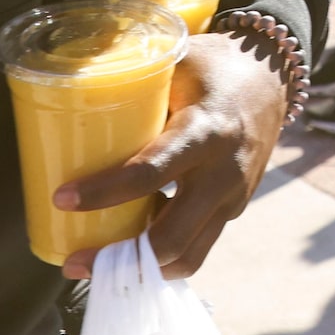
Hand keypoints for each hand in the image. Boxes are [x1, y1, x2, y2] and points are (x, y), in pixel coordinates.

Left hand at [56, 32, 290, 280]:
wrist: (272, 79)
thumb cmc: (214, 68)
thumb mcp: (177, 64)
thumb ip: (133, 85)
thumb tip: (68, 90)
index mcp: (204, 131)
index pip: (150, 173)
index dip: (103, 192)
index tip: (62, 199)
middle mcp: (221, 173)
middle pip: (170, 237)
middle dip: (117, 258)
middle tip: (73, 261)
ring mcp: (232, 198)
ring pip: (187, 257)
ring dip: (139, 270)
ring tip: (97, 267)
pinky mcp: (233, 211)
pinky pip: (196, 246)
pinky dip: (161, 256)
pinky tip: (131, 248)